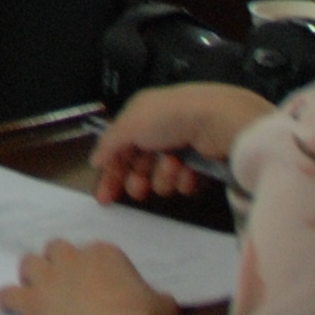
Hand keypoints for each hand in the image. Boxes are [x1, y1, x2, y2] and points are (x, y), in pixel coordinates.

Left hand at [0, 239, 179, 314]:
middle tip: (63, 282)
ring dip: (30, 274)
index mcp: (104, 253)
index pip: (93, 251)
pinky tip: (6, 302)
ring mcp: (49, 278)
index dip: (92, 267)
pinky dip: (7, 298)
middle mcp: (73, 258)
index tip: (95, 282)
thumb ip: (158, 298)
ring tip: (34, 287)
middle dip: (57, 262)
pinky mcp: (33, 301)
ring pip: (29, 263)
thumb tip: (164, 301)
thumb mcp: (162, 305)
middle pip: (56, 249)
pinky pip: (10, 294)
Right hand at [93, 82, 270, 202]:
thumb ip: (109, 143)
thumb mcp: (129, 124)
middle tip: (139, 189)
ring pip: (162, 178)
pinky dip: (185, 179)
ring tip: (174, 166)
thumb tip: (95, 160)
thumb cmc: (170, 116)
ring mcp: (182, 148)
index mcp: (141, 116)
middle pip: (139, 167)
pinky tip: (190, 171)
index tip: (104, 197)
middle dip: (138, 180)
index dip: (110, 173)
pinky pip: (185, 183)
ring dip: (164, 176)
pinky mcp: (202, 164)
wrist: (218, 121)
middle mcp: (160, 132)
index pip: (118, 149)